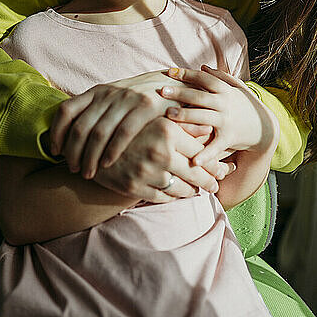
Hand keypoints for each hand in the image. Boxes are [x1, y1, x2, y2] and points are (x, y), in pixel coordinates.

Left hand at [49, 71, 211, 177]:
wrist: (175, 85)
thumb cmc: (140, 99)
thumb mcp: (115, 99)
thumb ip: (95, 110)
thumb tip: (67, 131)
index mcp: (98, 91)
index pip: (66, 110)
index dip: (56, 133)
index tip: (55, 152)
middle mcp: (109, 93)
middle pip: (80, 127)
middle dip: (73, 153)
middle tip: (72, 169)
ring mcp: (127, 99)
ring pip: (99, 133)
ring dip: (90, 157)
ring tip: (88, 173)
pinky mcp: (146, 107)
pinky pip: (123, 133)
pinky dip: (112, 151)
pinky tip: (108, 164)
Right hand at [93, 116, 234, 202]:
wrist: (92, 144)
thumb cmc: (129, 127)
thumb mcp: (155, 118)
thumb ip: (184, 123)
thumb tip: (210, 128)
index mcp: (166, 130)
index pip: (200, 152)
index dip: (215, 163)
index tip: (224, 168)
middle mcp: (158, 151)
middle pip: (195, 173)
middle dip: (210, 181)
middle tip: (217, 184)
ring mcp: (145, 172)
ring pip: (181, 188)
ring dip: (193, 191)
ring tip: (201, 189)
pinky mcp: (134, 187)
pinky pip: (163, 197)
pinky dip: (175, 197)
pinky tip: (180, 193)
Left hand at [160, 65, 278, 165]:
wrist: (265, 129)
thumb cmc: (246, 106)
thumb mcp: (238, 88)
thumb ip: (221, 77)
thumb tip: (202, 67)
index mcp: (225, 91)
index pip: (204, 79)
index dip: (187, 74)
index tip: (169, 71)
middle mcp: (225, 104)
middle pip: (200, 97)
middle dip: (180, 93)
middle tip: (161, 91)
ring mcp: (227, 121)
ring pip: (203, 117)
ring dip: (186, 116)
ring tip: (168, 114)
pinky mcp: (229, 138)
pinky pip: (216, 147)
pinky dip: (206, 154)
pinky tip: (193, 159)